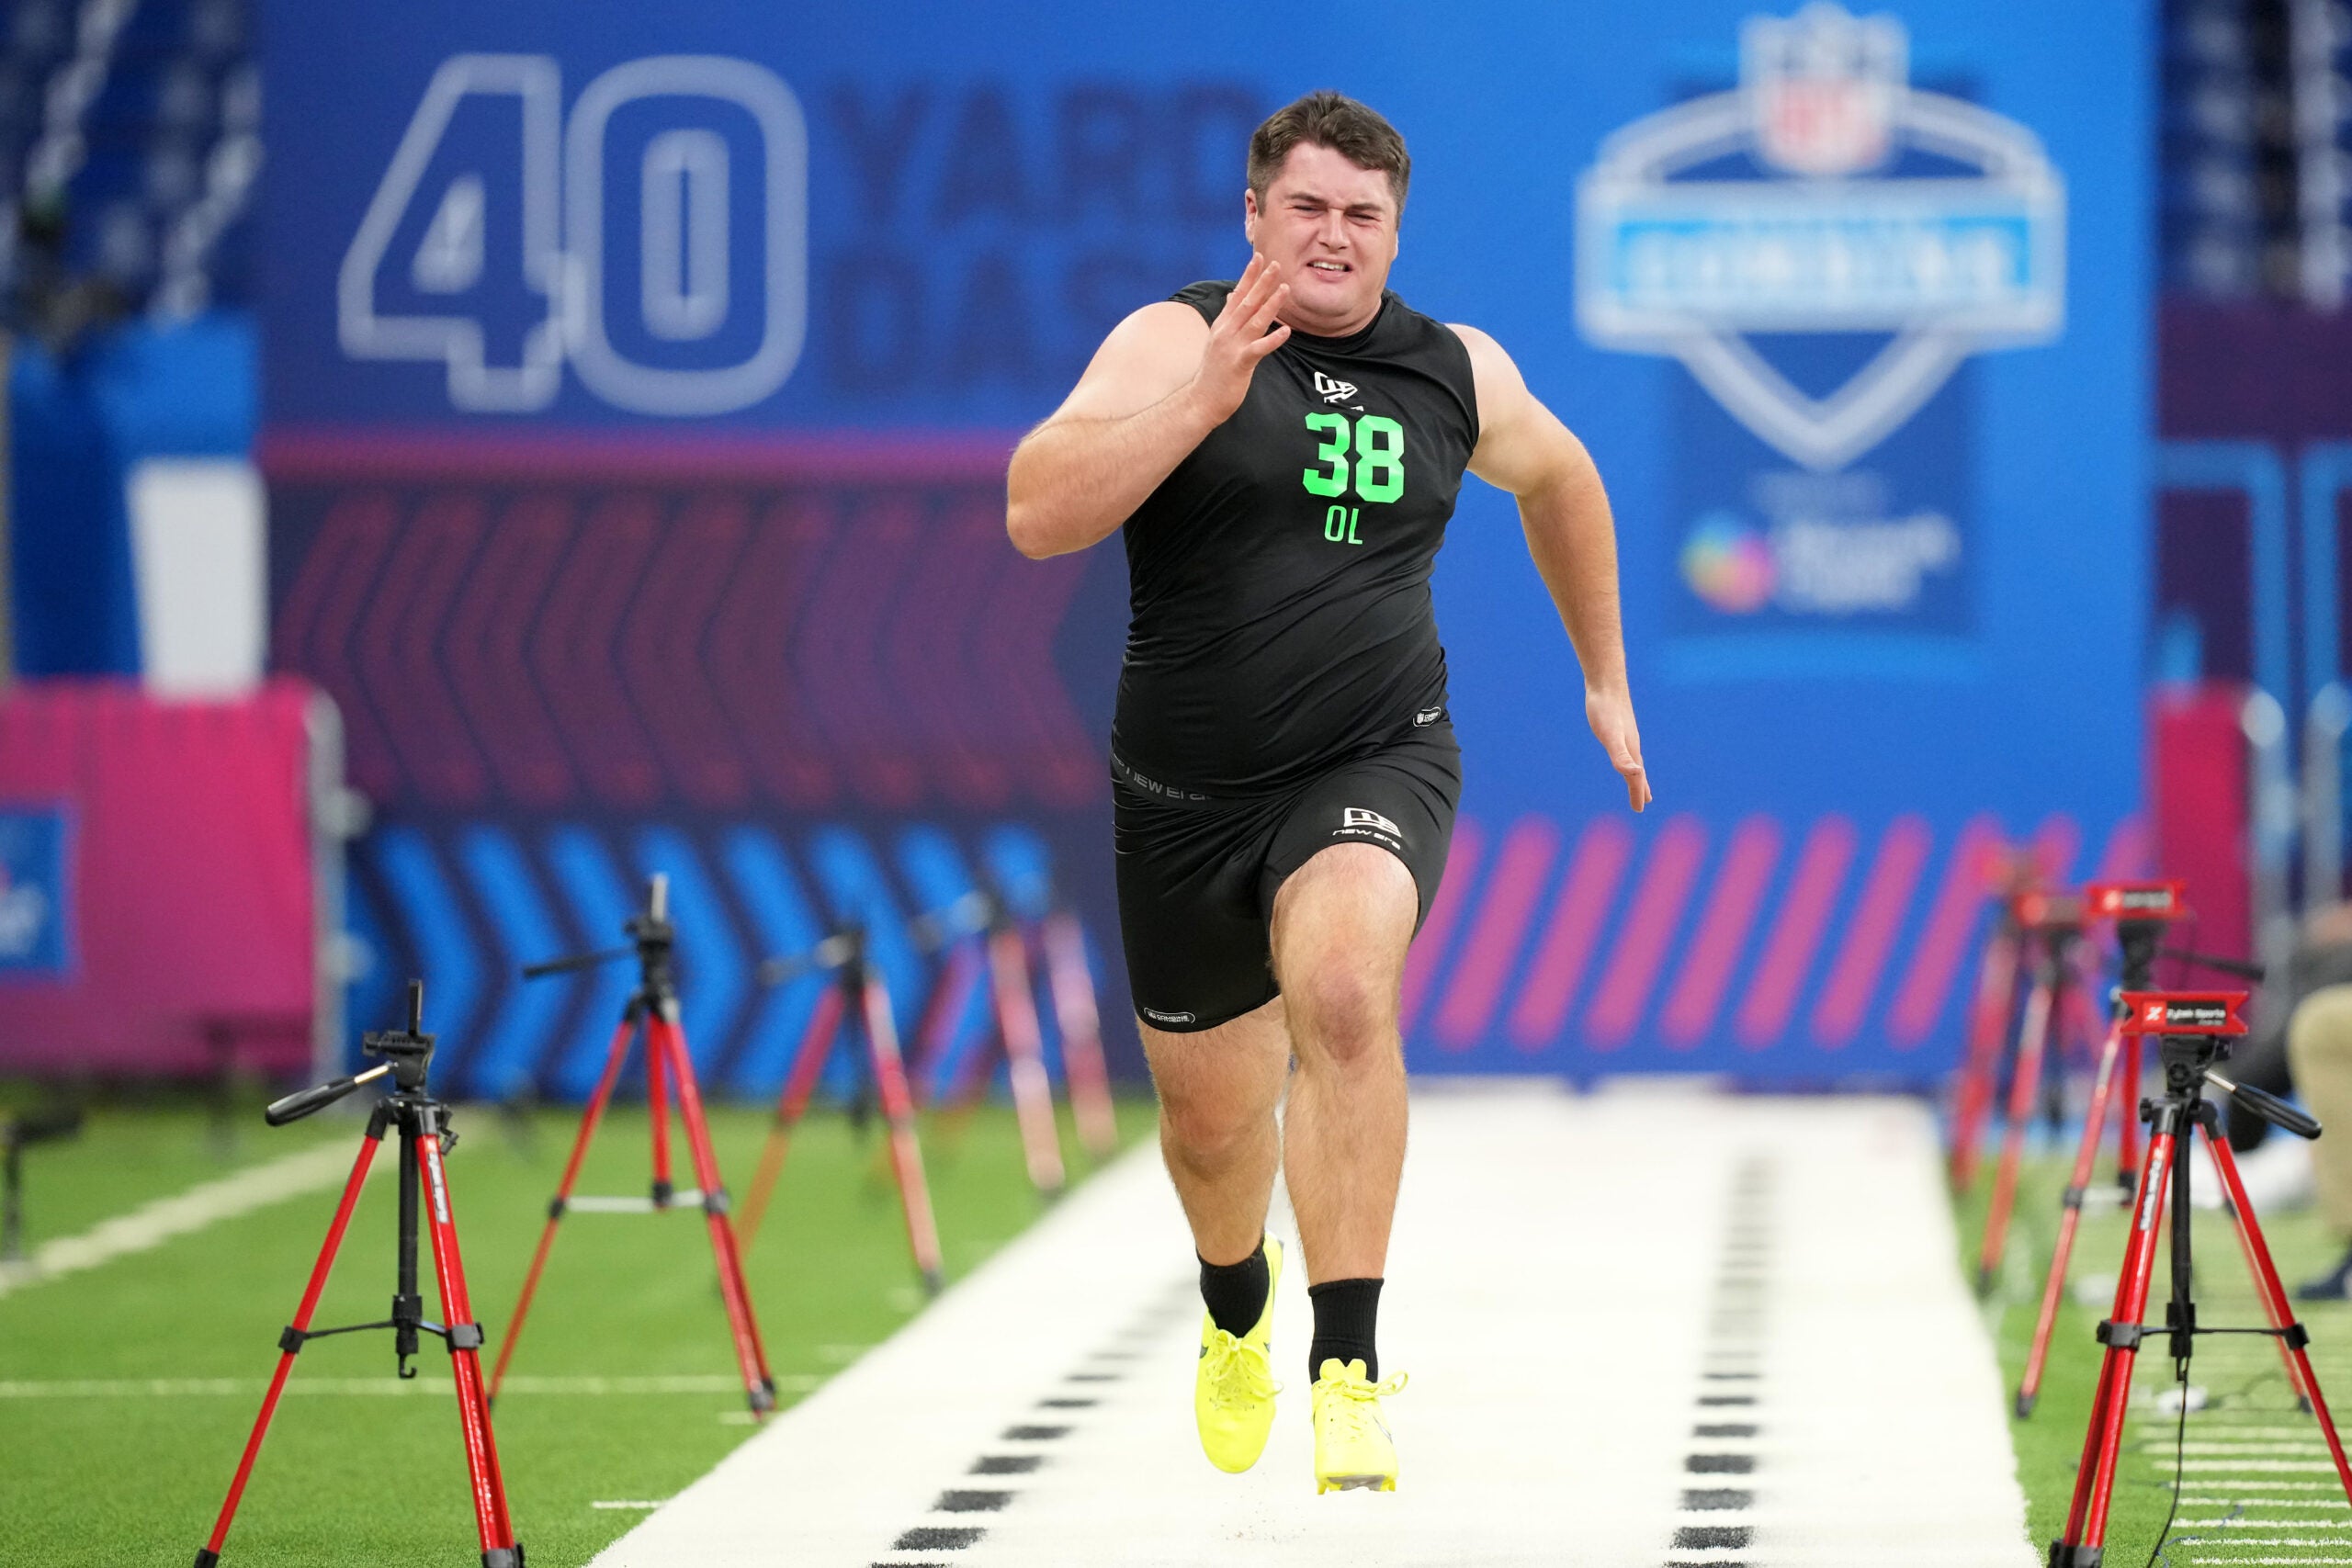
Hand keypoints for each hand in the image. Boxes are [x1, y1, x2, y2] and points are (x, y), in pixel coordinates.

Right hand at [1189, 253, 1290, 422]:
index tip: (1259, 258)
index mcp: (1222, 325)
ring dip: (1271, 303)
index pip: (1237, 295)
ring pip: (1255, 320)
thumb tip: (1229, 295)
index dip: (1248, 276)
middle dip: (1262, 282)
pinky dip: (1273, 339)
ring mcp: (1232, 347)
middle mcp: (1226, 331)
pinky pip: (1259, 349)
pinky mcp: (1240, 363)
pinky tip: (1287, 330)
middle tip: (1276, 264)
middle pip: (1247, 302)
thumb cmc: (1213, 372)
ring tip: (1285, 288)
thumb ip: (1227, 317)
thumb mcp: (1217, 339)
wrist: (1201, 400)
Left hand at [1585, 684, 1650, 811]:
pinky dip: (1626, 754)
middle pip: (1638, 770)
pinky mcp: (1617, 725)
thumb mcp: (1610, 736)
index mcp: (1631, 750)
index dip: (1637, 793)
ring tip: (1636, 778)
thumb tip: (1634, 775)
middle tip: (1644, 801)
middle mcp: (1631, 743)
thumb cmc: (1605, 710)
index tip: (1640, 809)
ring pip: (1632, 757)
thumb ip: (1621, 756)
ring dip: (1635, 770)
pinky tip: (1622, 751)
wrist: (1606, 682)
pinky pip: (1624, 745)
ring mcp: (1625, 733)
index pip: (1636, 777)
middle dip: (1640, 786)